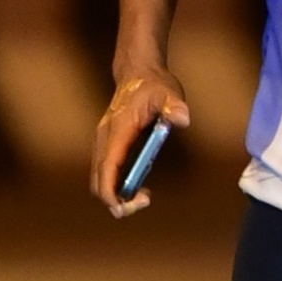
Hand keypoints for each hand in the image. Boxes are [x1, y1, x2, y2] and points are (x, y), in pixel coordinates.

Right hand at [92, 67, 190, 218]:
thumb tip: (182, 118)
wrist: (137, 73)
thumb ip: (174, 105)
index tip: (121, 207)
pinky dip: (116, 186)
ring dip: (116, 194)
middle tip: (144, 201)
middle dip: (115, 199)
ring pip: (99, 179)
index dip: (110, 191)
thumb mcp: (168, 92)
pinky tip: (138, 186)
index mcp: (117, 130)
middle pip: (99, 180)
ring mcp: (104, 143)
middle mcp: (104, 139)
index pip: (107, 167)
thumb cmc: (152, 85)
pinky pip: (106, 173)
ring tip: (143, 197)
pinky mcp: (108, 146)